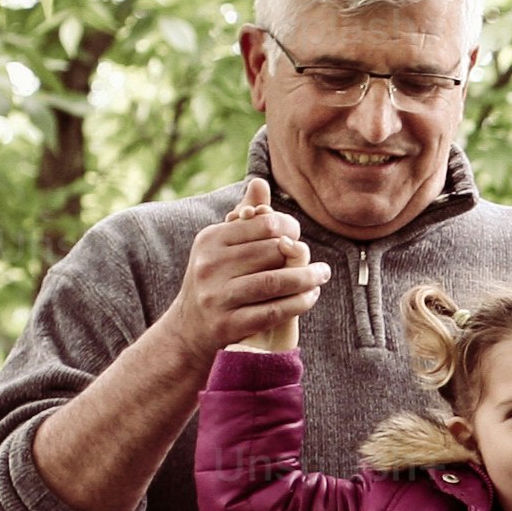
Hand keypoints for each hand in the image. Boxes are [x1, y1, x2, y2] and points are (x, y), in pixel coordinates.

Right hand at [177, 177, 328, 358]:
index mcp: (210, 240)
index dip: (289, 229)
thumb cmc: (215, 278)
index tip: (299, 237)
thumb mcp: (221, 245)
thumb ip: (244, 217)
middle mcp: (210, 266)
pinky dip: (299, 302)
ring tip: (322, 275)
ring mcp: (218, 296)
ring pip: (275, 281)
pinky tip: (311, 296)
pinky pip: (274, 310)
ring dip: (307, 279)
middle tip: (318, 262)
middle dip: (301, 255)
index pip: (263, 225)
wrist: (189, 328)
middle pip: (272, 252)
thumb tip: (260, 183)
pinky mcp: (229, 324)